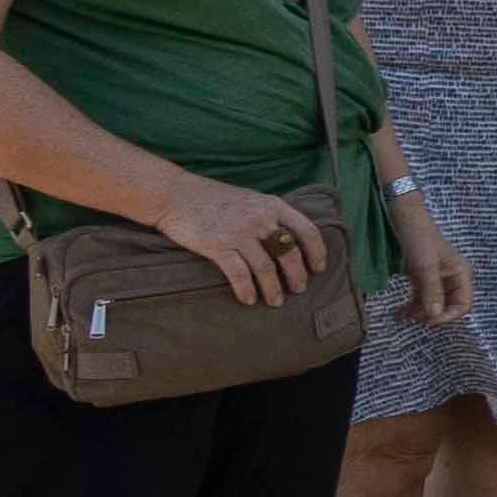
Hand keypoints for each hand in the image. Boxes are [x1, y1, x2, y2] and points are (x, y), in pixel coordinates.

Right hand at [151, 176, 332, 308]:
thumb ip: (269, 215)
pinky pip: (240, 274)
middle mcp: (260, 219)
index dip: (317, 252)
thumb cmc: (214, 198)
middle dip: (298, 275)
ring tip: (276, 301)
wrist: (176, 195)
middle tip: (299, 289)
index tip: (319, 268)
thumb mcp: (250, 199)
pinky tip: (249, 299)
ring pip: (267, 268)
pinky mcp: (218, 246)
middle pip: (290, 253)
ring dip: (274, 289)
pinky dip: (248, 290)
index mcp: (273, 205)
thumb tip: (288, 239)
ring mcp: (239, 233)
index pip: (307, 230)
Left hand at [395, 209, 477, 325]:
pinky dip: (412, 307)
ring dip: (419, 314)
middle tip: (413, 317)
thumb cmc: (420, 241)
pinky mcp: (424, 281)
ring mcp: (438, 281)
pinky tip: (399, 312)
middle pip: (448, 308)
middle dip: (431, 315)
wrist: (404, 222)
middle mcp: (453, 280)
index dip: (448, 315)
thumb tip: (435, 316)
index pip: (463, 305)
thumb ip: (431, 291)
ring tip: (402, 315)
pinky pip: (421, 300)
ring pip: (433, 306)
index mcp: (461, 275)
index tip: (428, 319)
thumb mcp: (425, 267)